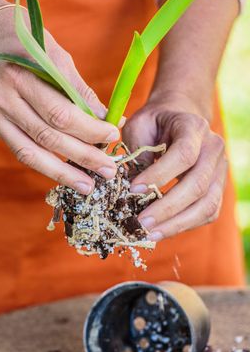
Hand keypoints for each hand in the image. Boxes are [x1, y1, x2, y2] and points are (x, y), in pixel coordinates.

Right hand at [0, 9, 119, 194]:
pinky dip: (44, 163)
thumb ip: (78, 90)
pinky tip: (63, 173)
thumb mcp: (55, 54)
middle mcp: (0, 98)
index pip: (60, 113)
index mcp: (18, 74)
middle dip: (82, 156)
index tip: (113, 135)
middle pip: (47, 137)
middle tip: (108, 170)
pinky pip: (20, 149)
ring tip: (87, 186)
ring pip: (29, 153)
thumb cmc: (23, 40)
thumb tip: (106, 118)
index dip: (89, 129)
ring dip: (62, 173)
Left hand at [122, 100, 226, 240]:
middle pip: (197, 185)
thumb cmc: (154, 123)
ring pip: (207, 204)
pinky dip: (185, 225)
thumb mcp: (139, 126)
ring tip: (150, 234)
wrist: (178, 118)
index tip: (133, 190)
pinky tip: (162, 231)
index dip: (159, 175)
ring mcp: (219, 170)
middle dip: (167, 208)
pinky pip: (208, 212)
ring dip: (177, 223)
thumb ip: (138, 153)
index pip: (183, 155)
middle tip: (140, 222)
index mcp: (193, 127)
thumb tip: (134, 189)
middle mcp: (213, 149)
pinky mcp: (217, 187)